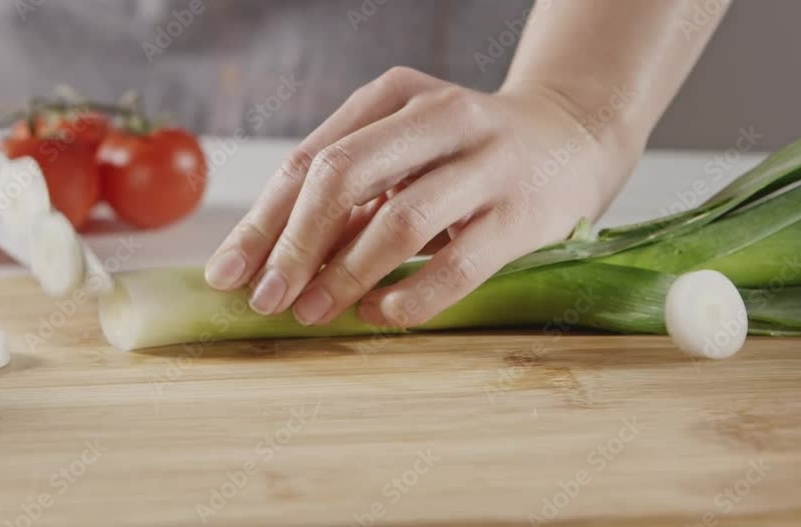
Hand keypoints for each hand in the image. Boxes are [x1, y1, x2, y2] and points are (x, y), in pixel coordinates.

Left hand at [205, 67, 644, 327]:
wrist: (571, 137)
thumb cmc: (464, 153)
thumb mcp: (402, 152)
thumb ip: (347, 198)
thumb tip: (272, 263)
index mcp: (392, 95)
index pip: (310, 160)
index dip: (262, 222)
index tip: (228, 272)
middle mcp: (438, 116)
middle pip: (343, 178)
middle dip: (292, 246)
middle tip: (266, 300)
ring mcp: (486, 161)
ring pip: (399, 219)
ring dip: (345, 274)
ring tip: (311, 311)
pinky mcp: (523, 211)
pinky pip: (457, 262)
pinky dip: (410, 295)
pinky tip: (379, 314)